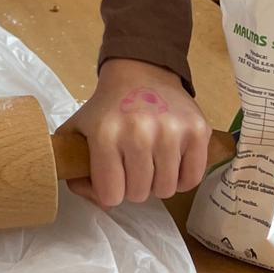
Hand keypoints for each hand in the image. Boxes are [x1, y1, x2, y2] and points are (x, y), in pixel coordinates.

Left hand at [56, 58, 211, 208]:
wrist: (141, 71)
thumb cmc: (108, 106)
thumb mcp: (78, 129)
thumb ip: (76, 168)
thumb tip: (100, 201)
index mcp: (105, 134)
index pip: (111, 195)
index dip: (110, 190)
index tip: (112, 175)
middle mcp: (139, 133)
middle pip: (139, 195)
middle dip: (134, 185)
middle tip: (132, 164)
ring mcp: (171, 131)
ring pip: (166, 190)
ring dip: (157, 182)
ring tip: (151, 160)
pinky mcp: (197, 130)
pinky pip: (191, 179)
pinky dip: (181, 177)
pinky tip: (171, 159)